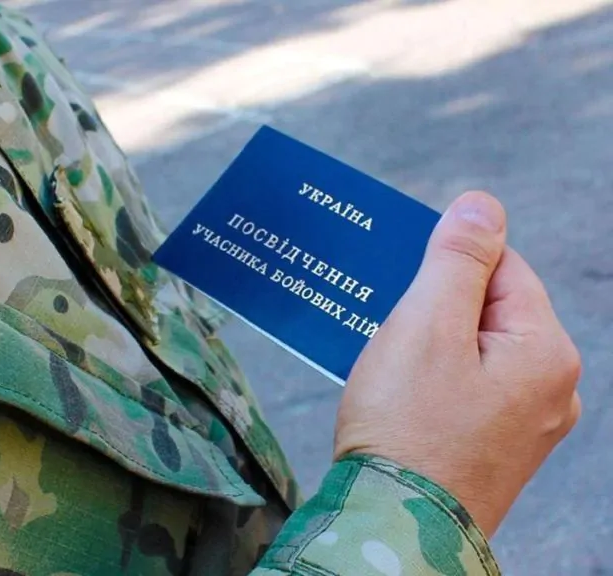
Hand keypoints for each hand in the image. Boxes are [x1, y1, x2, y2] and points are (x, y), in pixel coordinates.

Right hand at [335, 191, 581, 536]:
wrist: (392, 527)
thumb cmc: (406, 428)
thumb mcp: (426, 326)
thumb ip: (457, 260)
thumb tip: (482, 204)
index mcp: (546, 351)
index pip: (503, 267)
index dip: (445, 264)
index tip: (398, 279)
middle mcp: (552, 389)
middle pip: (488, 309)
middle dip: (432, 307)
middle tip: (386, 326)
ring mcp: (526, 424)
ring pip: (473, 350)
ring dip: (427, 343)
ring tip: (387, 363)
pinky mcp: (494, 447)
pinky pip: (466, 388)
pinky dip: (430, 379)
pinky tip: (397, 393)